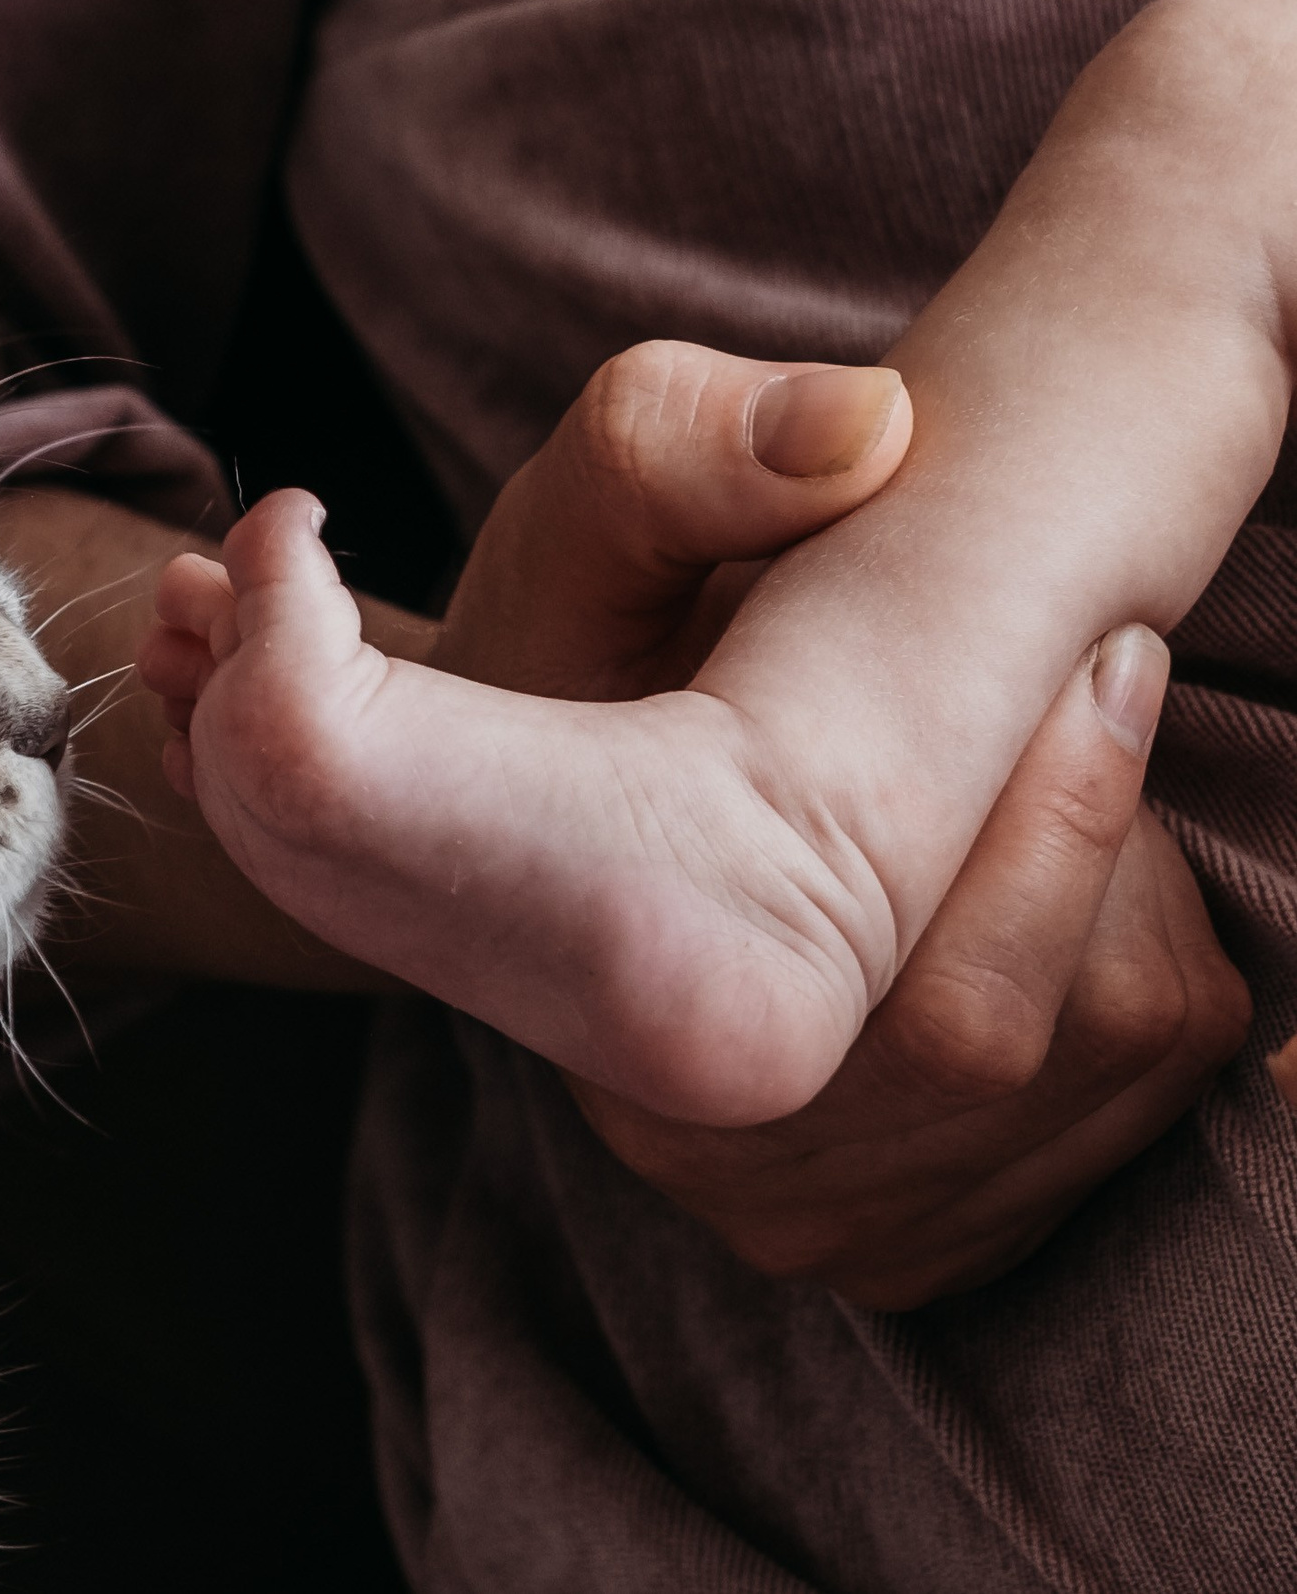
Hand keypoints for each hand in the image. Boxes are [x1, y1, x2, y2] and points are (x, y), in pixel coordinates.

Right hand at [445, 340, 1247, 1307]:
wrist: (514, 808)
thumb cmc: (562, 656)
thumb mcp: (578, 530)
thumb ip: (664, 449)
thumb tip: (863, 426)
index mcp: (634, 1035)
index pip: (938, 1012)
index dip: (1062, 829)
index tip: (1111, 658)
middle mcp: (720, 1164)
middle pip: (1031, 1044)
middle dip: (1098, 841)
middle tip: (1104, 671)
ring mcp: (812, 1216)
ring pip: (1102, 1072)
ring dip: (1129, 895)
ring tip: (1040, 763)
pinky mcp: (905, 1232)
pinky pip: (1133, 1112)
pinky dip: (1145, 964)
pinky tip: (1053, 873)